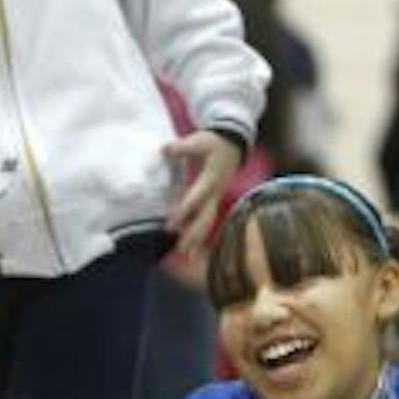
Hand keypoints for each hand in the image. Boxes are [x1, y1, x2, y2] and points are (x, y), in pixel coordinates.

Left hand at [164, 130, 242, 254]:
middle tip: (181, 250)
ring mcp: (215, 199)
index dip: (184, 211)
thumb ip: (181, 148)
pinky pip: (206, 221)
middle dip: (193, 234)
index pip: (196, 198)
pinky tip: (189, 249)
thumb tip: (164, 150)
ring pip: (207, 222)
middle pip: (205, 218)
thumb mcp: (198, 141)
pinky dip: (198, 235)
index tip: (171, 224)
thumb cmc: (214, 143)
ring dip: (196, 239)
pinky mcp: (212, 202)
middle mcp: (215, 193)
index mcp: (211, 179)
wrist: (233, 144)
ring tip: (186, 257)